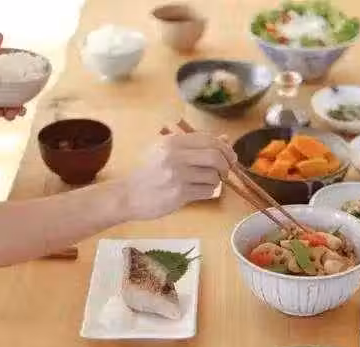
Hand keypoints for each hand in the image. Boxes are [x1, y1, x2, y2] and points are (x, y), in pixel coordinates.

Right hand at [122, 132, 236, 219]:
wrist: (129, 194)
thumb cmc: (150, 173)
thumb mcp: (168, 152)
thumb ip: (196, 145)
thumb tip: (225, 138)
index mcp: (172, 142)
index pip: (209, 139)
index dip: (225, 148)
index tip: (230, 157)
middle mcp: (175, 156)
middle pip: (216, 156)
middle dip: (226, 165)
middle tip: (225, 172)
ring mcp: (177, 175)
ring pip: (213, 176)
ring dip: (215, 181)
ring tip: (204, 183)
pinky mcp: (180, 193)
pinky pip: (208, 191)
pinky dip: (209, 192)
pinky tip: (199, 191)